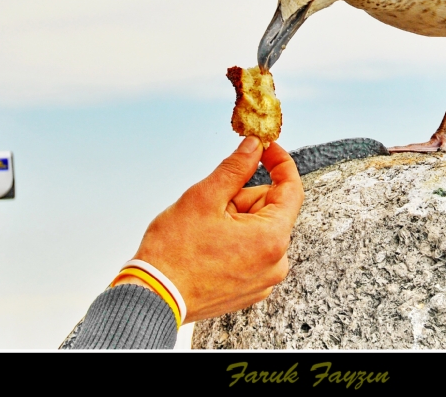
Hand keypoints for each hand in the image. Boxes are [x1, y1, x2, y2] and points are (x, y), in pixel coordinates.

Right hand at [118, 136, 304, 322]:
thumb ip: (236, 167)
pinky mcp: (250, 290)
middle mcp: (276, 263)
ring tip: (206, 231)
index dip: (279, 162)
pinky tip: (208, 247)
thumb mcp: (205, 197)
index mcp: (271, 238)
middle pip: (270, 210)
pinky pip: (251, 252)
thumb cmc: (174, 253)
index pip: (292, 189)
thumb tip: (254, 146)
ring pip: (258, 230)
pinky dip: (234, 241)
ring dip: (236, 220)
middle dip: (242, 199)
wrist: (153, 298)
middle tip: (212, 205)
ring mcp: (264, 280)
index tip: (265, 148)